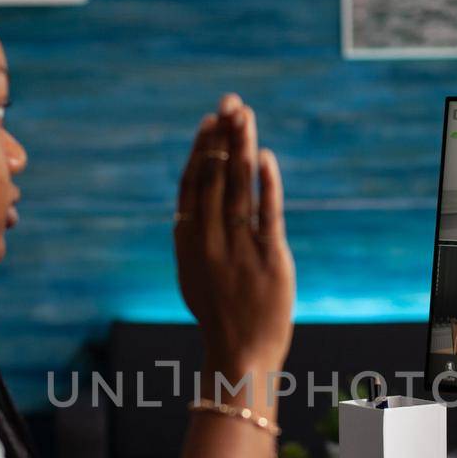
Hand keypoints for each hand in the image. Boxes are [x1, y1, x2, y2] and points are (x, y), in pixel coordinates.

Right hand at [174, 95, 295, 384]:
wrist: (240, 353)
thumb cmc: (218, 311)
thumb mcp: (193, 270)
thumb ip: (194, 233)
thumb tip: (198, 195)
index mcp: (187, 242)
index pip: (192, 184)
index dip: (201, 149)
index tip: (210, 122)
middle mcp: (209, 241)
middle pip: (215, 177)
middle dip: (223, 137)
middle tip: (231, 103)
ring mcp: (238, 249)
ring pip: (239, 187)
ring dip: (242, 147)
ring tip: (246, 115)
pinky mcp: (269, 259)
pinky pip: (267, 214)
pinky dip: (266, 183)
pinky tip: (265, 157)